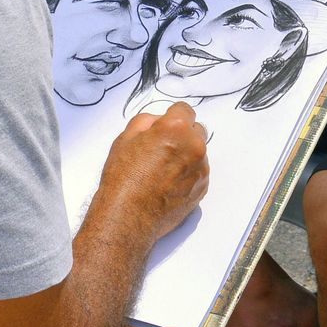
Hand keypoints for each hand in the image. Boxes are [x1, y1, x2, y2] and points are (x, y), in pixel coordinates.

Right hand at [99, 102, 209, 240]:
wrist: (129, 217)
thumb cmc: (124, 178)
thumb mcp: (126, 138)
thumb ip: (147, 121)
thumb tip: (158, 120)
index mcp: (177, 128)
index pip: (184, 110)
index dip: (172, 117)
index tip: (164, 126)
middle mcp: (194, 146)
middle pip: (195, 130)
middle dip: (182, 135)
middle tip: (162, 148)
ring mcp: (201, 168)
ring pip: (197, 152)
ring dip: (186, 155)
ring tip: (162, 170)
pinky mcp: (202, 187)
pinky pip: (198, 171)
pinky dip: (188, 173)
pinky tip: (168, 183)